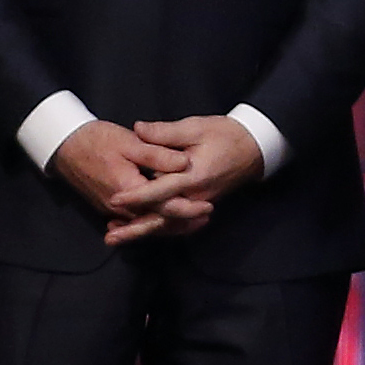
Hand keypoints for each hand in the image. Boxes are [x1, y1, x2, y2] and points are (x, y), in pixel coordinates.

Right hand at [50, 120, 207, 242]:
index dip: (188, 208)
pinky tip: (166, 217)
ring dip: (170, 224)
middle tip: (207, 217)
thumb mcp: (131, 142)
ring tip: (194, 222)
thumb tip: (185, 163)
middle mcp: (120, 208)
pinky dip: (153, 220)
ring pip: (146, 223)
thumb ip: (158, 154)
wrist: (65, 146)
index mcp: (128, 191)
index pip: (164, 207)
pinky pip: (136, 219)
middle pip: (157, 221)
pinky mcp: (110, 207)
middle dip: (183, 222)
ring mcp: (113, 210)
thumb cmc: (97, 140)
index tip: (208, 206)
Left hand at [104, 115, 263, 246]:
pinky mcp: (199, 205)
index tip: (114, 200)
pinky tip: (139, 227)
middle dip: (134, 228)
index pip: (160, 191)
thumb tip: (137, 130)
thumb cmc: (225, 135)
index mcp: (193, 177)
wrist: (254, 148)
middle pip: (161, 217)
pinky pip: (176, 221)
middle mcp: (195, 196)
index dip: (136, 196)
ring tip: (116, 237)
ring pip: (168, 224)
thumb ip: (164, 133)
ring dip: (142, 231)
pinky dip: (157, 227)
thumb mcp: (195, 127)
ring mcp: (199, 203)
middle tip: (110, 236)